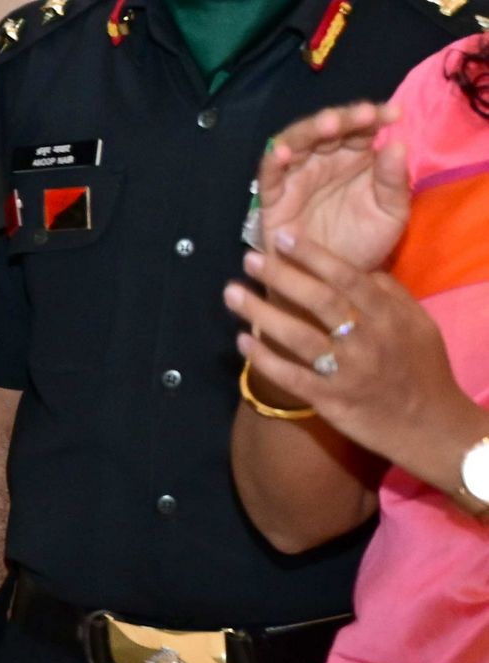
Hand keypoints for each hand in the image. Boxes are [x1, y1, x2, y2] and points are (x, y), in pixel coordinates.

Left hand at [229, 228, 486, 480]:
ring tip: (232, 294)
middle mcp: (366, 340)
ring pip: (298, 337)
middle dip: (281, 276)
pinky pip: (290, 376)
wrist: (430, 425)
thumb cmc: (422, 368)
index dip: (313, 255)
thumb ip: (389, 293)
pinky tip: (241, 340)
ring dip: (261, 313)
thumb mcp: (418, 324)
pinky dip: (264, 359)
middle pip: (318, 301)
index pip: (347, 278)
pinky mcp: (330, 399)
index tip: (283, 237)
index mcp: (388, 317)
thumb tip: (359, 267)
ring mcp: (346, 371)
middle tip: (249, 259)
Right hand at [257, 102, 410, 276]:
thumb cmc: (363, 245)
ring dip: (310, 130)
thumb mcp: (391, 215)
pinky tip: (284, 153)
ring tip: (329, 124)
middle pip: (327, 128)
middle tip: (361, 115)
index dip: (374, 116)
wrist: (333, 284)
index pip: (361, 129)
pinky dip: (273, 160)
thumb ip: (395, 182)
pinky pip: (269, 173)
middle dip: (343, 118)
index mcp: (355, 159)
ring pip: (296, 141)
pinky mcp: (273, 197)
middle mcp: (324, 161)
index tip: (393, 114)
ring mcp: (296, 176)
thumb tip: (398, 143)